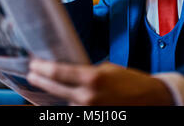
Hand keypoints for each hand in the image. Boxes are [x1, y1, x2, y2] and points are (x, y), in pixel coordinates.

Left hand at [26, 59, 174, 105]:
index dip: (42, 68)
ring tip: (43, 85)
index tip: (34, 64)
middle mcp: (88, 96)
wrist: (151, 99)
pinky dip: (65, 105)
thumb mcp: (108, 69)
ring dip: (52, 93)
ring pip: (62, 102)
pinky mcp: (93, 118)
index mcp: (93, 78)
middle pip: (55, 88)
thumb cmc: (132, 82)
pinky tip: (58, 99)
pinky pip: (72, 111)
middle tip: (31, 74)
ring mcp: (89, 111)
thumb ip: (87, 71)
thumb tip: (70, 70)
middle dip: (40, 80)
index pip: (59, 72)